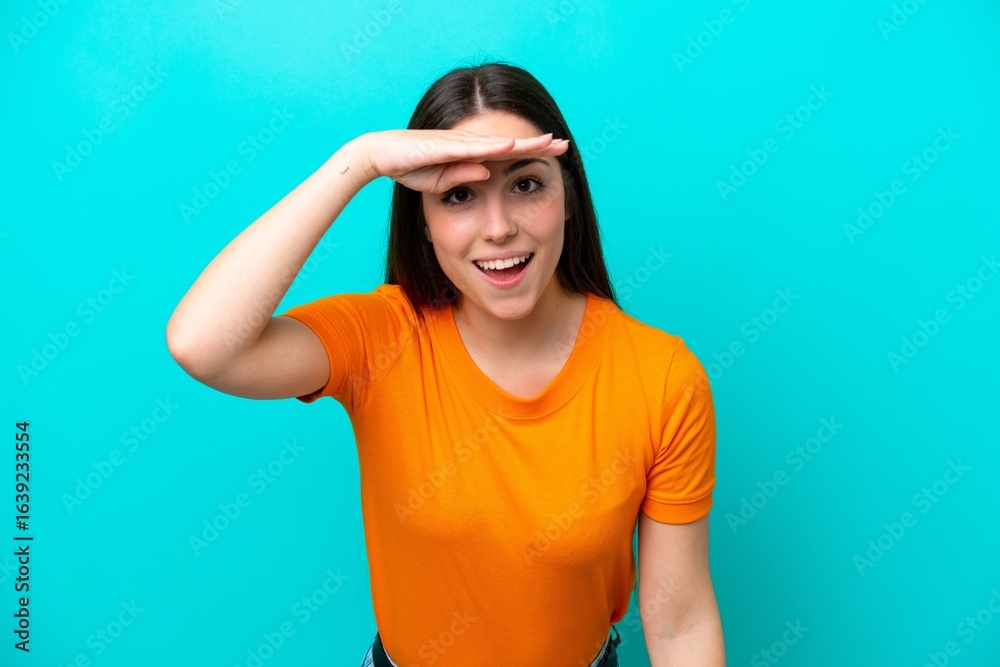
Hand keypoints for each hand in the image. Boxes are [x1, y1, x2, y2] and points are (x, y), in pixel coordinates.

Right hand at [358, 129, 568, 193]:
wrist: (380, 155)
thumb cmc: (408, 166)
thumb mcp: (440, 180)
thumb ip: (462, 177)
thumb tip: (486, 175)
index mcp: (470, 153)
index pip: (508, 153)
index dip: (531, 153)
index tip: (555, 155)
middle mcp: (469, 144)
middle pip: (510, 144)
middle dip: (538, 144)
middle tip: (565, 144)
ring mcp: (458, 142)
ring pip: (498, 143)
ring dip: (524, 142)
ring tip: (549, 142)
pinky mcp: (445, 146)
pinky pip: (474, 147)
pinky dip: (494, 146)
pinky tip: (512, 144)